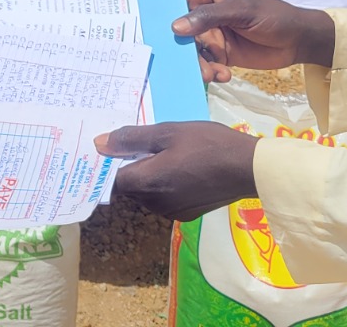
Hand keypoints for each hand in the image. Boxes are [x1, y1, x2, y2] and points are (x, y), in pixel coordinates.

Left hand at [95, 122, 259, 221]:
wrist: (247, 168)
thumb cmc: (207, 143)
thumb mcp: (169, 132)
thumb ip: (133, 138)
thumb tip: (99, 143)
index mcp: (147, 183)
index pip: (113, 179)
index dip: (109, 163)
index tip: (112, 147)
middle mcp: (155, 204)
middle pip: (130, 186)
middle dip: (132, 166)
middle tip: (143, 142)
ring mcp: (171, 212)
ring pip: (147, 193)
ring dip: (149, 175)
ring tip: (166, 151)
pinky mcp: (187, 214)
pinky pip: (164, 199)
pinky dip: (165, 185)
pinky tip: (181, 166)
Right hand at [176, 0, 334, 81]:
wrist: (298, 41)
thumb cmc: (271, 15)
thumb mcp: (241, 11)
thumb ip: (209, 17)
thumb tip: (175, 26)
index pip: (177, 0)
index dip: (163, 14)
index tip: (152, 32)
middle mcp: (205, 14)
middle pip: (181, 31)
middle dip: (183, 49)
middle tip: (193, 63)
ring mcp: (212, 35)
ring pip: (192, 51)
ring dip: (198, 64)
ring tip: (212, 75)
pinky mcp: (221, 54)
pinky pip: (206, 64)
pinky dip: (211, 72)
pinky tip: (224, 75)